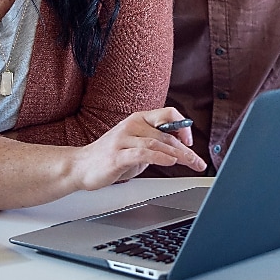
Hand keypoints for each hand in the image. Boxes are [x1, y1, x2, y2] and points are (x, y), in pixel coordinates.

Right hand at [73, 108, 206, 190]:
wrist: (81, 166)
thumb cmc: (111, 156)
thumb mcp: (138, 146)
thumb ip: (156, 143)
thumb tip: (181, 147)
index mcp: (139, 119)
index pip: (168, 113)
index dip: (183, 125)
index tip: (190, 141)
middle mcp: (132, 125)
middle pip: (166, 134)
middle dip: (186, 149)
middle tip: (198, 162)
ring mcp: (123, 139)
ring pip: (157, 143)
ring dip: (178, 155)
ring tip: (190, 163)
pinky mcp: (117, 155)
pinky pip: (142, 153)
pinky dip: (159, 157)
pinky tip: (170, 162)